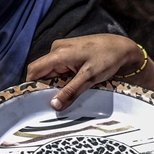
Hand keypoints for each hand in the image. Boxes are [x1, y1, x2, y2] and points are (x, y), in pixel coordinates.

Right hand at [26, 34, 153, 110]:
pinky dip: (63, 80)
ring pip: (51, 72)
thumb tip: (53, 105)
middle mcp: (57, 49)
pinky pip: (60, 69)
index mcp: (58, 53)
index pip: (34, 70)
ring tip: (65, 98)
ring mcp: (63, 50)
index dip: (31, 85)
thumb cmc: (107, 59)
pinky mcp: (70, 53)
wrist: (121, 47)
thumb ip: (70, 91)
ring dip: (56, 85)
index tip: (34, 101)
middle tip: (53, 105)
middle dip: (45, 88)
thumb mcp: (89, 78)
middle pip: (42, 72)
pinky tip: (71, 88)